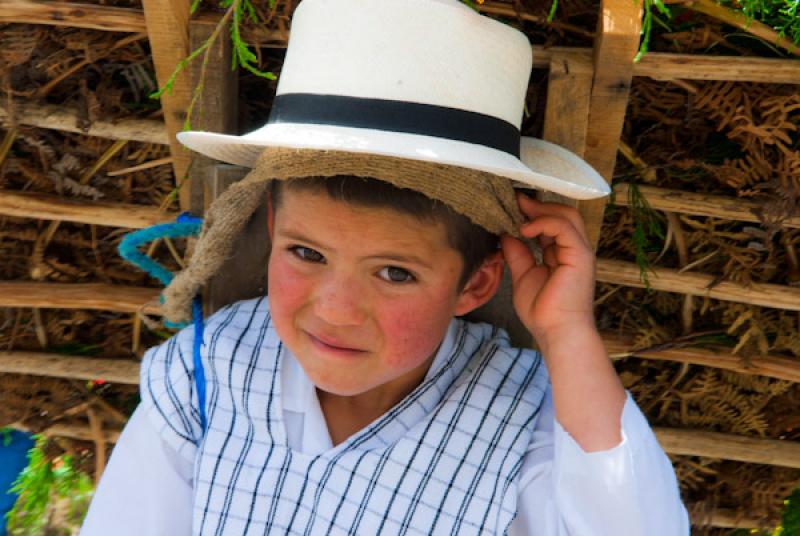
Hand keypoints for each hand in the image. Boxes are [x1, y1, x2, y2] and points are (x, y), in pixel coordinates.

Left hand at [500, 193, 596, 346]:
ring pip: (566, 215)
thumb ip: (517, 254)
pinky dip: (543, 222)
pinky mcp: (580, 255)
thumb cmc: (543, 312)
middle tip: (515, 201)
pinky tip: (524, 229)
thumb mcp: (523, 276)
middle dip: (538, 205)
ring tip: (519, 210)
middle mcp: (574, 249)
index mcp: (563, 254)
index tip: (511, 207)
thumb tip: (506, 234)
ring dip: (541, 209)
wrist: (557, 332)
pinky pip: (563, 227)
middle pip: (563, 213)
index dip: (534, 213)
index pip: (553, 223)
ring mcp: (580, 251)